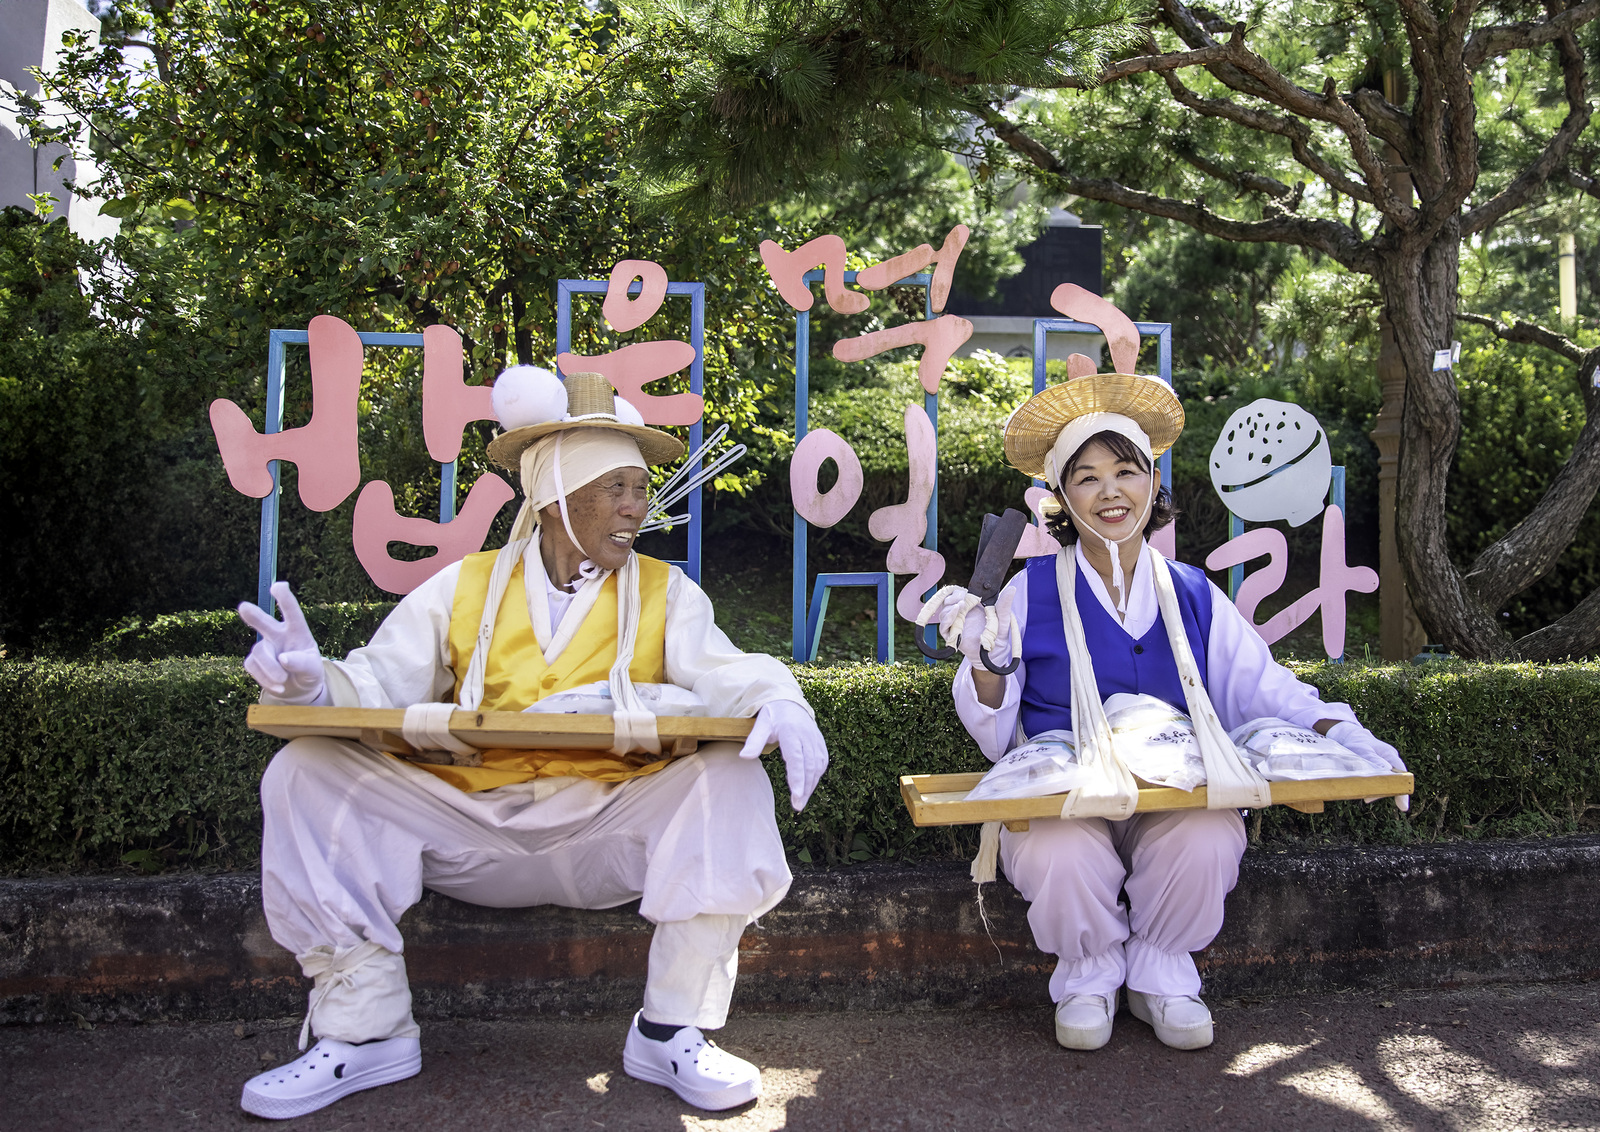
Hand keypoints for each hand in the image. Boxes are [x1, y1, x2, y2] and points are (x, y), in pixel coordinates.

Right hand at [238, 581, 325, 704]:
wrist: (298, 690)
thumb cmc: (308, 673)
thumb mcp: (313, 669)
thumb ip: (302, 663)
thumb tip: (283, 659)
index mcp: (297, 631)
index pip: (291, 612)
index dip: (285, 598)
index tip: (279, 586)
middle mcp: (278, 635)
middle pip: (264, 622)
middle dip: (254, 615)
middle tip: (243, 607)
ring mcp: (265, 647)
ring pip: (260, 652)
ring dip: (271, 669)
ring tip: (283, 680)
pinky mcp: (254, 661)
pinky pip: (253, 667)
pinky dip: (265, 679)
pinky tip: (278, 685)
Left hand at [739, 700, 828, 811]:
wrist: (789, 702)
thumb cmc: (772, 716)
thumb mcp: (760, 725)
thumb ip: (753, 741)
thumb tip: (744, 757)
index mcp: (791, 732)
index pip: (796, 759)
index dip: (798, 778)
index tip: (796, 796)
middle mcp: (806, 736)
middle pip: (809, 766)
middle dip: (805, 788)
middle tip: (798, 806)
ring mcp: (815, 739)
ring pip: (818, 766)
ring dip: (812, 785)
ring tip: (802, 801)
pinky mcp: (820, 742)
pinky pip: (822, 761)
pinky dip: (817, 776)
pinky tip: (810, 786)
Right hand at [919, 586, 1017, 663]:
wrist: (993, 657)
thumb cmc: (998, 639)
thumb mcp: (1003, 621)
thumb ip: (1004, 606)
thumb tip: (1012, 589)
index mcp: (972, 608)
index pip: (958, 595)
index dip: (958, 592)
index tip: (964, 592)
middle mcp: (962, 616)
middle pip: (948, 602)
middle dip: (952, 598)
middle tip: (961, 598)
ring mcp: (956, 626)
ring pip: (944, 613)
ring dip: (950, 608)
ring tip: (960, 606)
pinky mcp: (952, 636)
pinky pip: (944, 627)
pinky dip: (947, 620)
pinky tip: (954, 614)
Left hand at [1328, 721, 1409, 811]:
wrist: (1348, 736)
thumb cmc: (1356, 741)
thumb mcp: (1362, 749)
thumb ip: (1374, 759)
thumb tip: (1388, 770)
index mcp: (1390, 755)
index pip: (1402, 775)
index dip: (1403, 791)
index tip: (1403, 806)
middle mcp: (1390, 761)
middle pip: (1394, 781)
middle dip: (1385, 792)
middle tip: (1369, 799)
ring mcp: (1384, 766)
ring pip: (1385, 783)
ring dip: (1377, 791)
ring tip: (1366, 797)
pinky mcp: (1376, 770)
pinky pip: (1377, 781)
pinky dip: (1372, 788)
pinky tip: (1364, 793)